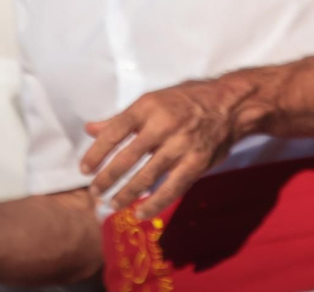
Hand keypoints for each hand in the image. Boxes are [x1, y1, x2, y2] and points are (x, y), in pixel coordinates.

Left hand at [78, 78, 256, 218]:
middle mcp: (164, 125)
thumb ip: (122, 118)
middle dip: (107, 178)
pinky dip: (155, 203)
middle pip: (127, 157)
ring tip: (112, 204)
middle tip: (94, 192)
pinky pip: (172, 188)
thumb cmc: (186, 100)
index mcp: (148, 106)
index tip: (84, 169)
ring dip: (126, 193)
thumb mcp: (153, 100)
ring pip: (147, 175)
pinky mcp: (196, 162)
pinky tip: (141, 213)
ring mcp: (181, 145)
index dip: (96, 152)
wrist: (229, 105)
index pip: (115, 132)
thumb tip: (90, 129)